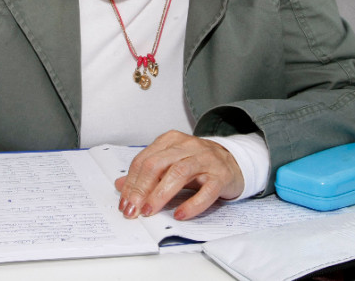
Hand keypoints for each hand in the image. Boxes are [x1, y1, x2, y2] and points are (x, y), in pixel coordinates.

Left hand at [114, 130, 243, 220]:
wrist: (233, 162)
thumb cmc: (198, 164)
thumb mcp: (169, 164)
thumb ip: (146, 174)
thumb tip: (120, 185)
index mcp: (171, 141)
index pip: (144, 160)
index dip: (131, 182)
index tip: (125, 202)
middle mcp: (188, 146)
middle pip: (158, 164)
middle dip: (141, 188)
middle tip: (133, 209)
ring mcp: (206, 160)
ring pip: (179, 173)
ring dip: (160, 194)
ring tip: (149, 210)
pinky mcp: (221, 176)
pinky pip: (206, 190)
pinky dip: (191, 204)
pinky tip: (180, 214)